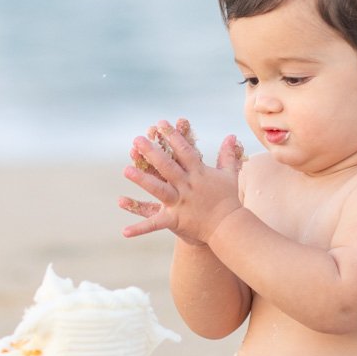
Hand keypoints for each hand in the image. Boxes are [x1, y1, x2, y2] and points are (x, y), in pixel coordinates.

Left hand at [118, 119, 244, 241]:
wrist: (230, 227)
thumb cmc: (229, 200)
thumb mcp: (229, 174)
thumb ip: (227, 155)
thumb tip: (232, 136)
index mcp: (199, 173)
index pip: (184, 150)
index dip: (172, 136)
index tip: (161, 123)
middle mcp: (188, 186)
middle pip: (167, 166)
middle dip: (152, 152)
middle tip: (137, 139)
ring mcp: (180, 203)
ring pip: (159, 189)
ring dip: (143, 180)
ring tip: (126, 170)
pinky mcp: (176, 220)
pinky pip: (155, 224)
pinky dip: (140, 228)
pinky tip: (124, 232)